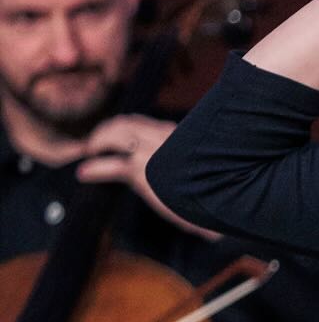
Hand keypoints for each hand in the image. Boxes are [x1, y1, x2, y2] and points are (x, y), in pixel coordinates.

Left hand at [73, 114, 218, 235]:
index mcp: (180, 135)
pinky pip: (111, 165)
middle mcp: (165, 136)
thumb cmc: (224, 189)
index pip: (146, 124)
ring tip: (90, 154)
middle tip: (95, 144)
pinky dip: (95, 167)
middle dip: (107, 130)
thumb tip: (190, 172)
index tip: (118, 134)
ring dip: (98, 141)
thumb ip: (194, 161)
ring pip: (116, 134)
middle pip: (127, 122)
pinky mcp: (143, 171)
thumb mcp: (209, 167)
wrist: (230, 198)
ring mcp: (153, 151)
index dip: (128, 128)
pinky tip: (84, 173)